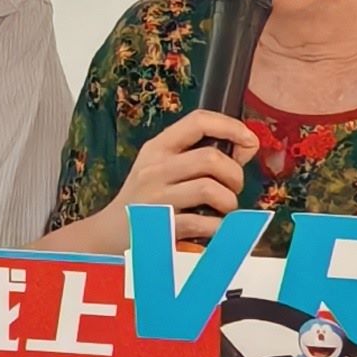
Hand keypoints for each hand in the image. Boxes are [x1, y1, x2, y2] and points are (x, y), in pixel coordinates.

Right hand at [51, 111, 258, 252]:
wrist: (107, 234)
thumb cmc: (144, 198)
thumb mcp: (160, 166)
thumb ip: (194, 155)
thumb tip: (243, 147)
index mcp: (158, 148)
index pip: (198, 121)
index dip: (231, 126)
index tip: (249, 140)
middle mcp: (155, 168)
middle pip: (212, 158)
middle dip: (235, 174)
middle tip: (233, 187)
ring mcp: (157, 198)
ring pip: (212, 189)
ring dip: (230, 201)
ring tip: (224, 208)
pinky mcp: (162, 227)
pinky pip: (206, 223)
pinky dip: (220, 227)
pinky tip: (214, 227)